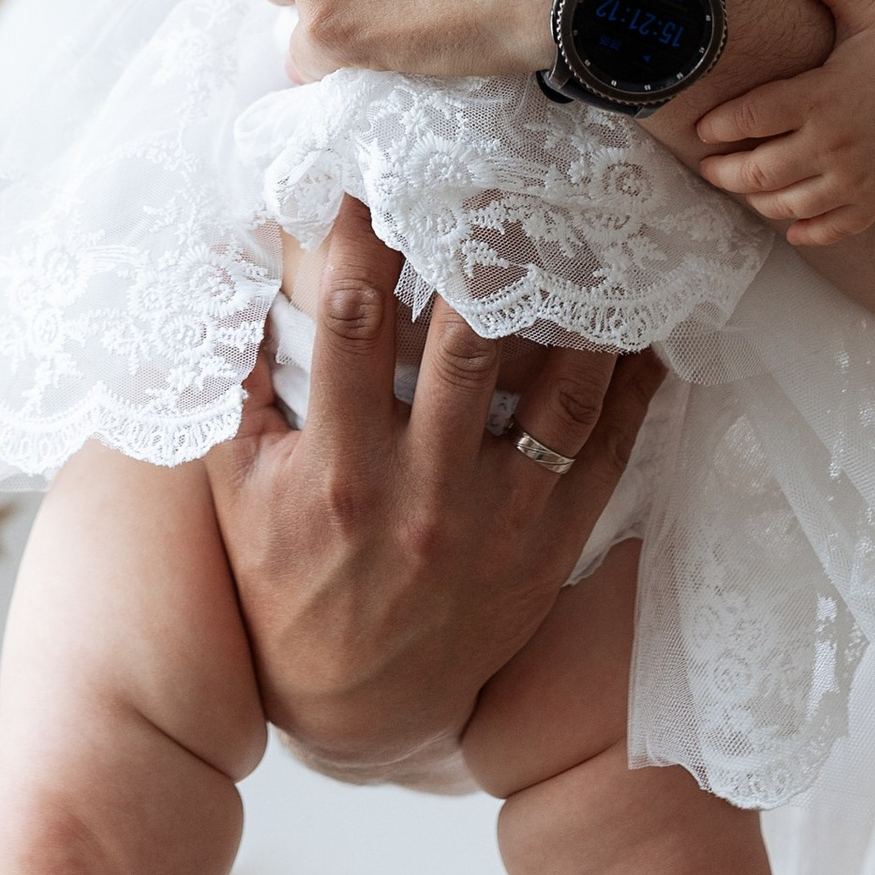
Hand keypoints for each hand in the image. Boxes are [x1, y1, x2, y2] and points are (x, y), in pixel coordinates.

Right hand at [205, 200, 660, 781]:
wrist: (357, 708)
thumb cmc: (284, 581)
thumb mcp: (235, 491)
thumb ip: (234, 388)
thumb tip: (229, 278)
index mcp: (335, 470)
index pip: (353, 325)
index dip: (367, 236)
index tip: (381, 167)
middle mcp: (420, 493)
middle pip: (467, 346)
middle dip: (488, 252)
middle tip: (510, 171)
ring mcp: (495, 521)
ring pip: (555, 393)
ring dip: (579, 307)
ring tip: (594, 227)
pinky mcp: (549, 545)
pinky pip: (604, 451)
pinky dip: (632, 386)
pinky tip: (645, 324)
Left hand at [693, 0, 874, 240]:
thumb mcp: (870, 9)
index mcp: (823, 95)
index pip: (752, 117)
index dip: (719, 127)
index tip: (702, 129)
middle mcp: (834, 143)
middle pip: (759, 171)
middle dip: (725, 173)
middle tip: (708, 167)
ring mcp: (856, 178)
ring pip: (789, 205)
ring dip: (757, 201)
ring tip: (741, 189)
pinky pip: (832, 229)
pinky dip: (805, 232)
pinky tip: (790, 225)